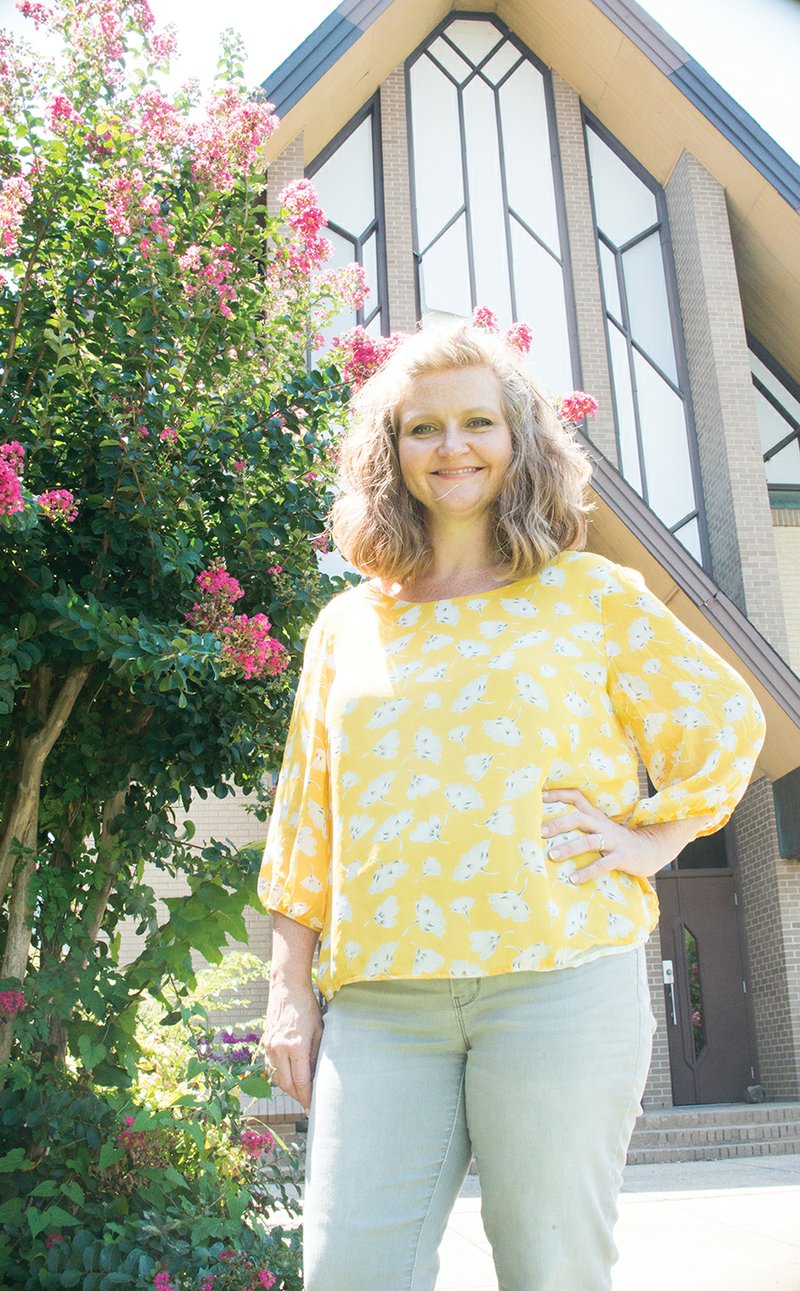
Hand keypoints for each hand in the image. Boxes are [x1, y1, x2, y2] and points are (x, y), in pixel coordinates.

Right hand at [261, 975, 322, 1112]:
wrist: (286, 988)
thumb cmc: (307, 1007)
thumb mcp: (319, 1031)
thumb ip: (317, 1056)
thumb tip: (319, 1078)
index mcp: (295, 1046)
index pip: (301, 1081)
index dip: (308, 1097)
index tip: (314, 1108)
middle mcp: (279, 1049)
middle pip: (287, 1085)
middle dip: (298, 1097)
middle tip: (309, 1104)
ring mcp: (269, 1047)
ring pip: (277, 1078)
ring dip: (289, 1088)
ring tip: (301, 1093)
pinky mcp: (265, 1044)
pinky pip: (271, 1068)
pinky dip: (280, 1076)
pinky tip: (290, 1078)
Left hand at [540, 788, 711, 884]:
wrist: (652, 849)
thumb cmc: (617, 841)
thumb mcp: (600, 828)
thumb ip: (581, 826)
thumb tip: (547, 828)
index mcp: (596, 816)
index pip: (576, 797)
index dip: (558, 794)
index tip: (538, 796)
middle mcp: (603, 825)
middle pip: (578, 818)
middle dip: (558, 824)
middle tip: (539, 831)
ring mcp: (613, 841)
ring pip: (589, 841)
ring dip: (569, 848)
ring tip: (552, 856)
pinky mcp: (621, 858)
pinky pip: (602, 865)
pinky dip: (587, 872)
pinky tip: (573, 879)